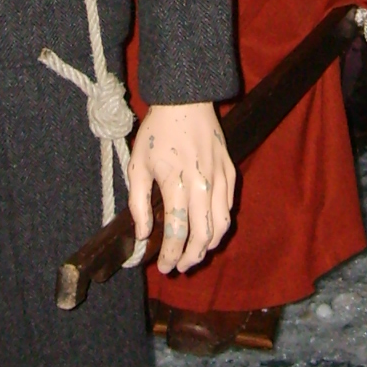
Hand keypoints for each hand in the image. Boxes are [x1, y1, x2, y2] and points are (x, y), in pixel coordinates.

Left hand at [128, 101, 235, 274]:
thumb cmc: (157, 131)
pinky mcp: (230, 170)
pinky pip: (229, 206)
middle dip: (192, 257)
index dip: (171, 255)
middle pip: (203, 235)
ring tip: (196, 253)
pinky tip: (208, 228)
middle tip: (180, 266)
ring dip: (209, 245)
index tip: (164, 267)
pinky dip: (220, 223)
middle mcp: (202, 184)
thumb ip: (138, 202)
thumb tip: (143, 233)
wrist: (185, 99)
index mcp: (176, 182)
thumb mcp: (137, 164)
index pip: (178, 232)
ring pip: (222, 224)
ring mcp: (220, 177)